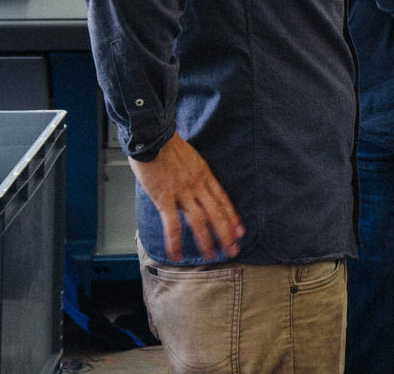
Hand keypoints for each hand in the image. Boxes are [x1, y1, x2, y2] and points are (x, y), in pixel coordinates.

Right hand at [129, 132, 244, 261]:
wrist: (153, 137)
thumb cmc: (169, 147)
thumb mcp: (192, 160)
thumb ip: (196, 176)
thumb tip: (197, 192)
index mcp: (205, 175)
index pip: (223, 200)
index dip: (233, 217)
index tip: (240, 231)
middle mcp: (198, 185)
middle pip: (217, 213)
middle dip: (226, 233)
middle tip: (233, 250)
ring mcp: (182, 192)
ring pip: (200, 220)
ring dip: (207, 240)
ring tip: (211, 256)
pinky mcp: (165, 197)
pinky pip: (172, 224)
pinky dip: (175, 241)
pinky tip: (176, 254)